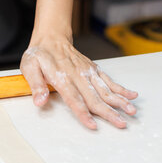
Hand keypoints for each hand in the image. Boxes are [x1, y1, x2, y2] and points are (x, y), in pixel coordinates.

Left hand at [20, 33, 137, 128]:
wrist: (52, 37)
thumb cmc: (40, 55)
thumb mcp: (29, 67)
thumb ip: (36, 85)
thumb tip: (39, 101)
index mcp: (61, 77)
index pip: (74, 98)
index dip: (83, 112)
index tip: (92, 124)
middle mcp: (78, 75)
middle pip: (95, 97)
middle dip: (109, 112)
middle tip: (121, 124)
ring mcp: (88, 72)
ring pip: (105, 89)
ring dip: (119, 101)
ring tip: (131, 111)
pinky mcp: (93, 69)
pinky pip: (109, 80)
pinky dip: (121, 88)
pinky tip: (132, 96)